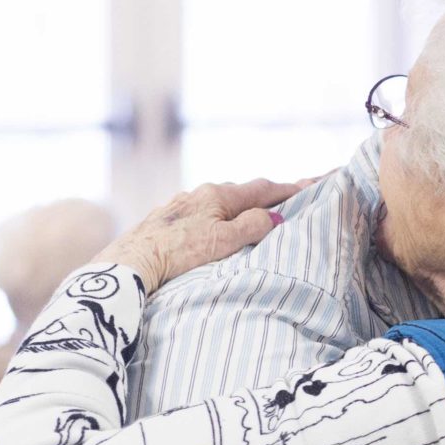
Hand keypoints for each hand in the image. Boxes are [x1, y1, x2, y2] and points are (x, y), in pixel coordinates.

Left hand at [95, 179, 304, 292]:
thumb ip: (252, 226)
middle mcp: (198, 193)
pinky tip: (215, 227)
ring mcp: (180, 206)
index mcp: (218, 195)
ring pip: (218, 202)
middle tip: (288, 196)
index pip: (262, 189)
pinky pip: (202, 213)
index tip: (313, 183)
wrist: (131, 261)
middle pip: (240, 192)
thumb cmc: (178, 251)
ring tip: (254, 213)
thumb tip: (273, 216)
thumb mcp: (223, 241)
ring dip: (240, 207)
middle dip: (265, 195)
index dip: (289, 188)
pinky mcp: (165, 221)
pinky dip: (219, 216)